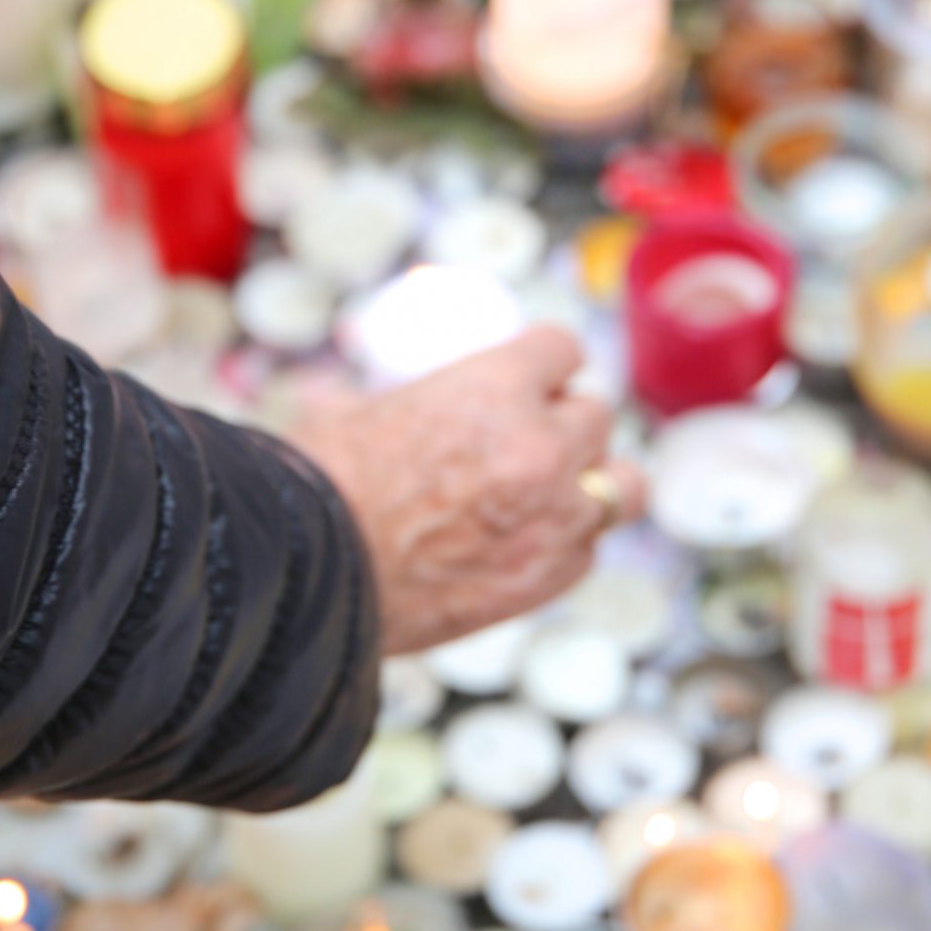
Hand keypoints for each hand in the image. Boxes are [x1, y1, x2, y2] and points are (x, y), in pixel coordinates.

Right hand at [293, 327, 645, 659]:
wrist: (309, 579)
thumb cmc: (317, 491)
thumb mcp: (349, 413)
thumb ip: (392, 401)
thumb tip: (352, 398)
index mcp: (496, 389)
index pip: (563, 349)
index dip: (542, 362)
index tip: (532, 375)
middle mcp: (540, 448)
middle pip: (596, 415)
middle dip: (564, 423)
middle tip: (530, 437)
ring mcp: (552, 520)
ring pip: (622, 486)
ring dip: (593, 481)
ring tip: (558, 490)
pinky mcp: (545, 580)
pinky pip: (587, 551)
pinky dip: (565, 544)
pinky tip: (526, 544)